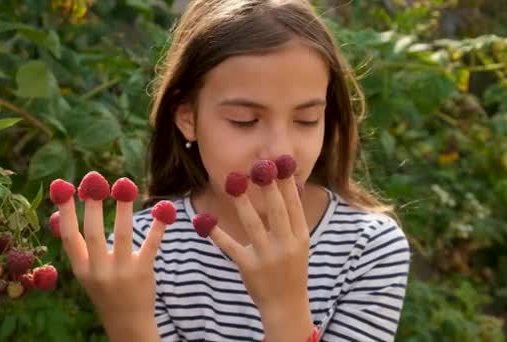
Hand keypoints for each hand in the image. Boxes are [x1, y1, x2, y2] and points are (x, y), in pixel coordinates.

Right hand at [53, 175, 166, 339]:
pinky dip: (157, 226)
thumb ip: (78, 247)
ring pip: (122, 234)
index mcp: (81, 269)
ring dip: (123, 208)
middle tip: (95, 180)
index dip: (64, 211)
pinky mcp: (144, 272)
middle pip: (93, 232)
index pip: (69, 237)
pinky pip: (150, 244)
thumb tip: (60, 214)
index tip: (62, 186)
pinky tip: (163, 209)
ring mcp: (121, 272)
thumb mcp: (85, 273)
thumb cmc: (105, 291)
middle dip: (92, 205)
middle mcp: (99, 271)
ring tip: (124, 185)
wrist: (127, 323)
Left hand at [206, 166, 313, 339]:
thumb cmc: (291, 270)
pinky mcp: (248, 267)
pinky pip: (230, 246)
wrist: (286, 306)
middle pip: (276, 210)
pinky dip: (217, 233)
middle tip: (259, 166)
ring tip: (235, 182)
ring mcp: (266, 256)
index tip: (279, 163)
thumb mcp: (299, 244)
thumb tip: (289, 186)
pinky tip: (206, 220)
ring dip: (243, 201)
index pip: (293, 205)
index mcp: (300, 237)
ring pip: (252, 224)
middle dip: (268, 187)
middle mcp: (285, 245)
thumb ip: (293, 219)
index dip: (286, 184)